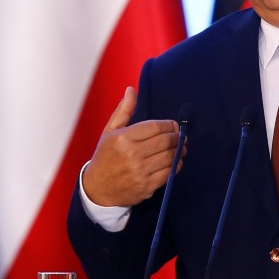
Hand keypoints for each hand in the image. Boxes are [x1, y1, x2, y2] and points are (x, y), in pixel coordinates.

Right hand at [82, 87, 183, 206]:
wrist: (98, 189)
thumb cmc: (105, 156)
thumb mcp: (110, 131)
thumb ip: (124, 110)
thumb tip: (131, 89)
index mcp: (123, 138)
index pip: (155, 127)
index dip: (169, 124)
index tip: (173, 124)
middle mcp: (132, 154)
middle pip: (165, 141)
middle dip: (177, 136)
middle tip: (180, 135)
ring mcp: (139, 171)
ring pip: (169, 156)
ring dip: (180, 150)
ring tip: (181, 146)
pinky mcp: (146, 186)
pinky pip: (169, 173)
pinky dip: (177, 165)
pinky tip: (176, 160)